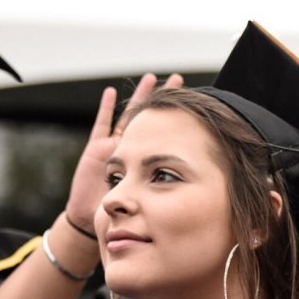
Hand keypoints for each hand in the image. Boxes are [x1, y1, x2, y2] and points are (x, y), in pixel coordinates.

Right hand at [64, 72, 183, 233]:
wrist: (93, 219)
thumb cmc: (126, 210)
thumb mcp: (154, 198)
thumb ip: (172, 192)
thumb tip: (205, 187)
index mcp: (147, 158)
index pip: (166, 132)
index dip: (179, 117)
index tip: (196, 100)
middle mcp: (132, 147)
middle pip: (151, 117)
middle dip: (163, 99)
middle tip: (179, 79)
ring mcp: (114, 145)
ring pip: (129, 115)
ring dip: (140, 97)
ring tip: (152, 78)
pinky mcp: (96, 149)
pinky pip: (102, 124)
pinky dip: (107, 108)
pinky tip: (112, 92)